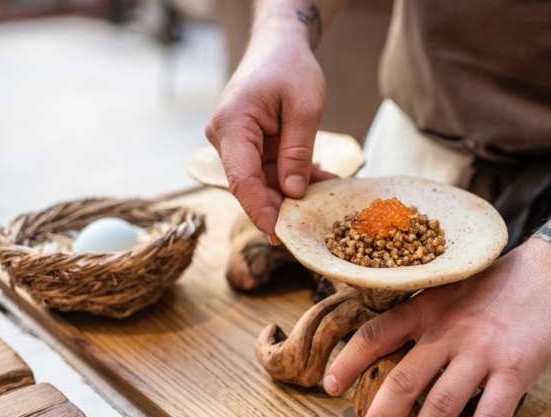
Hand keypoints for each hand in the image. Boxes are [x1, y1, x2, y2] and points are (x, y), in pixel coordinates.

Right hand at [206, 34, 334, 243]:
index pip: (242, 180)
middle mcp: (226, 138)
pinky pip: (270, 170)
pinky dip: (294, 178)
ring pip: (262, 182)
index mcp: (232, 126)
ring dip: (292, 194)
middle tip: (308, 228)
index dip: (260, 211)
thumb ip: (298, 152)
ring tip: (324, 201)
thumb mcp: (305, 108)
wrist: (279, 46)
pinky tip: (321, 184)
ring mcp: (236, 143)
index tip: (279, 236)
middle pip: (250, 186)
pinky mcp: (249, 146)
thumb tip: (293, 193)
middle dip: (279, 208)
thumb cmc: (290, 68)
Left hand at [323, 239, 550, 416]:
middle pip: (403, 380)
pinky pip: (490, 416)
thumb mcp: (452, 287)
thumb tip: (401, 347)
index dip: (348, 362)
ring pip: (440, 404)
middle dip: (380, 416)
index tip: (330, 386)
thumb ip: (427, 315)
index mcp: (428, 307)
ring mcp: (482, 350)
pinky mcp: (516, 368)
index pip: (376, 335)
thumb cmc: (502, 280)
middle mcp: (448, 330)